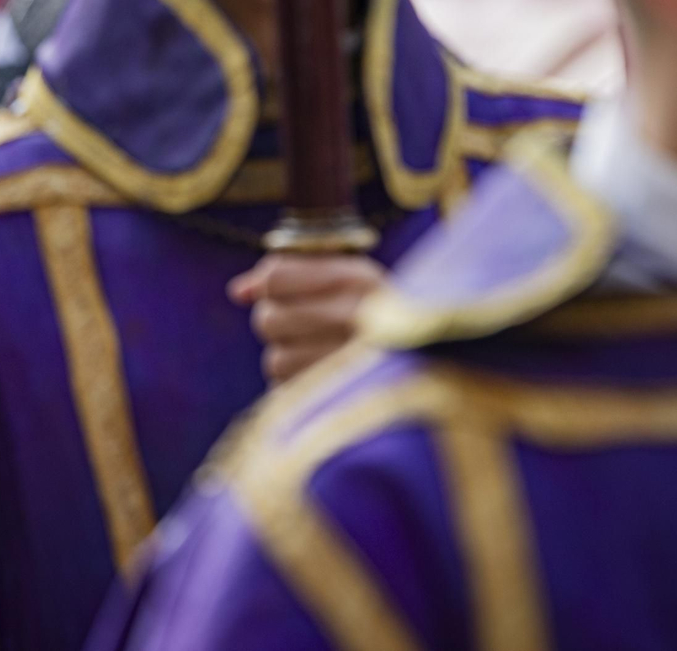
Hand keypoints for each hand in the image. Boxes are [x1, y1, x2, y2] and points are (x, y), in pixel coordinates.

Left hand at [228, 253, 387, 384]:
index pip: (275, 277)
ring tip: (324, 356)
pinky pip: (289, 392)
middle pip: (267, 319)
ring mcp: (349, 361)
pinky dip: (301, 388)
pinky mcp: (341, 400)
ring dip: (290, 360)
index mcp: (359, 278)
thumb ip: (290, 276)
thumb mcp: (348, 282)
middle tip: (309, 327)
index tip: (283, 292)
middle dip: (279, 324)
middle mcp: (356, 316)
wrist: (438, 369)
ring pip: (275, 360)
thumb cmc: (379, 317)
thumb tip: (238, 292)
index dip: (270, 286)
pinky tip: (329, 379)